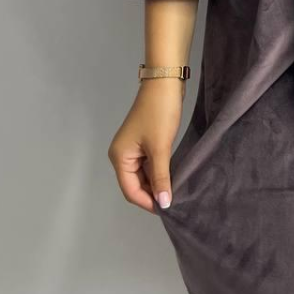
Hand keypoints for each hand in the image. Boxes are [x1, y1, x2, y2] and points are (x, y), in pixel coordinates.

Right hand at [107, 79, 184, 212]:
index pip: (130, 190)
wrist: (165, 83)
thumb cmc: (159, 113)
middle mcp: (122, 155)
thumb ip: (161, 177)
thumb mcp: (161, 148)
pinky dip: (158, 172)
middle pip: (135, 185)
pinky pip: (148, 165)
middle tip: (173, 202)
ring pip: (143, 176)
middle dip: (152, 194)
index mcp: (119, 157)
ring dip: (156, 184)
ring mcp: (132, 149)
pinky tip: (172, 177)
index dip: (147, 202)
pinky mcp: (143, 143)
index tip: (167, 209)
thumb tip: (164, 203)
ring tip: (174, 192)